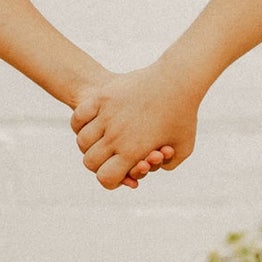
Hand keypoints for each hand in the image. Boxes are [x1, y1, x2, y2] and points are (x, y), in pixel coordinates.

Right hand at [71, 62, 197, 190]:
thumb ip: (166, 165)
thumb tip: (145, 166)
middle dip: (99, 163)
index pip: (106, 178)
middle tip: (110, 155)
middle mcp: (116, 136)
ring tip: (101, 138)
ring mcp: (107, 116)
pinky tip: (91, 123)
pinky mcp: (101, 98)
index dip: (111, 180)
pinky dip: (80, 124)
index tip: (118, 172)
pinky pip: (78, 117)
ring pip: (82, 141)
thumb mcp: (183, 148)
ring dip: (89, 144)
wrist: (177, 80)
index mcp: (134, 152)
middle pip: (90, 162)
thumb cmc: (183, 115)